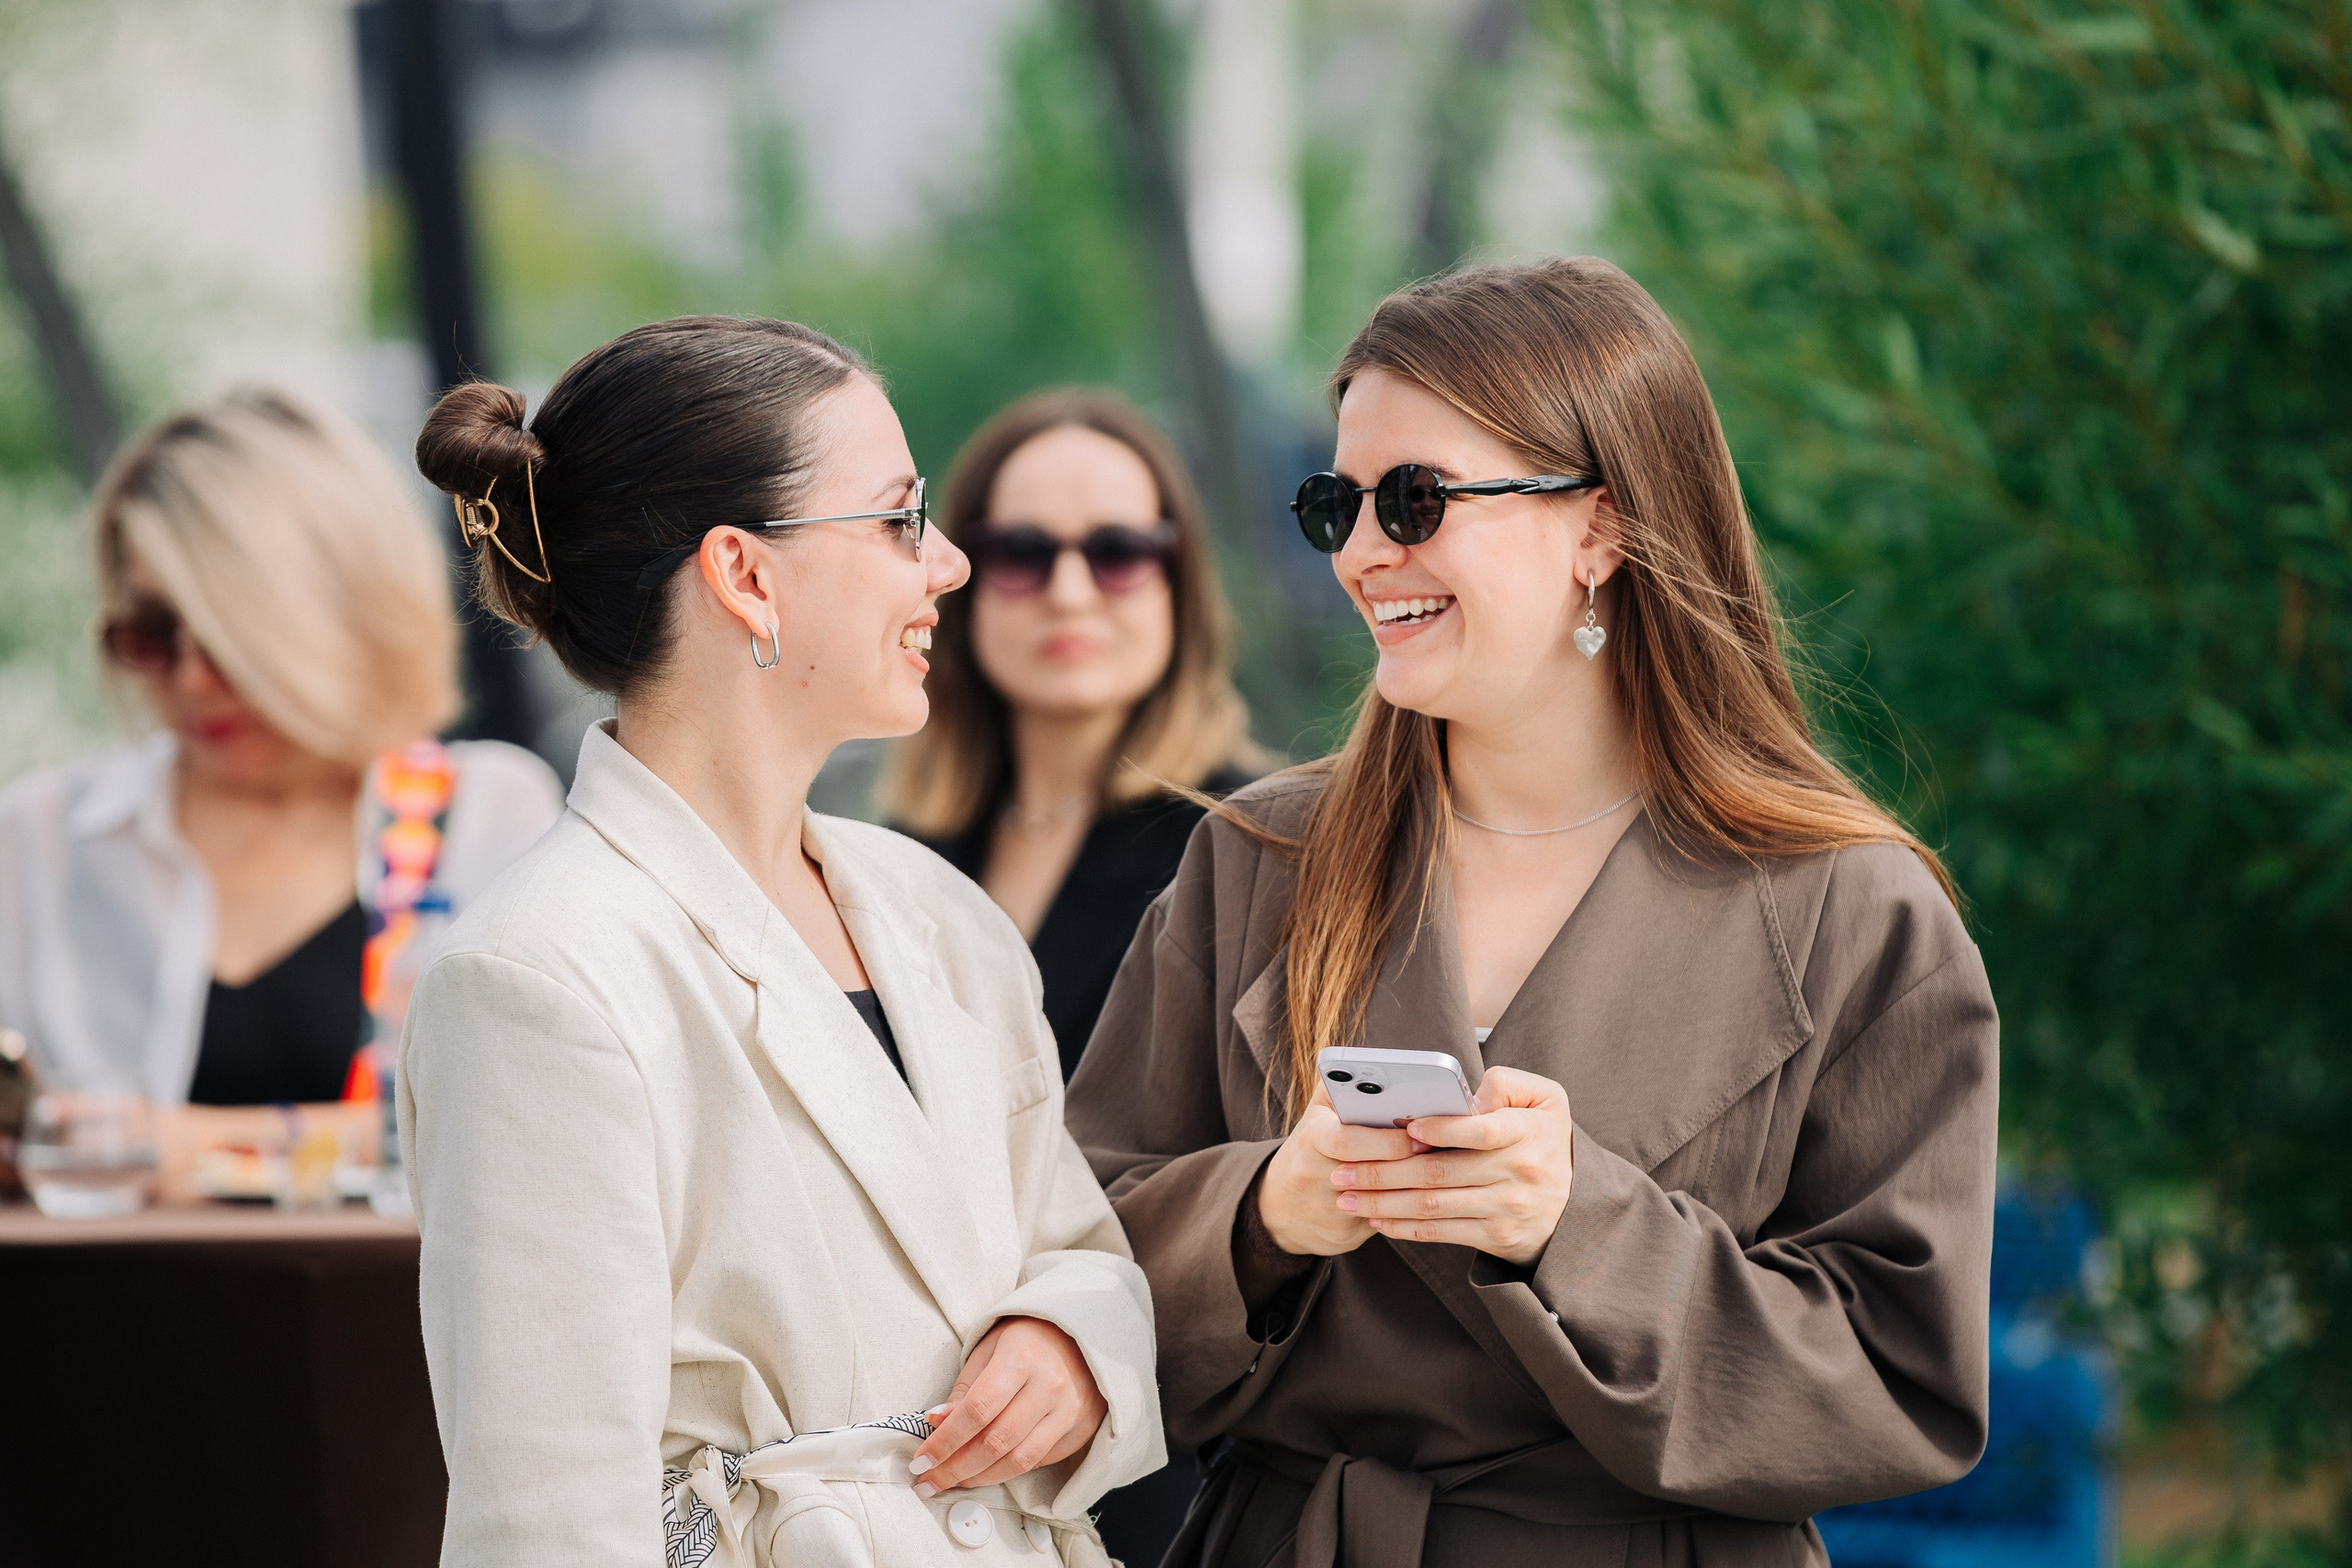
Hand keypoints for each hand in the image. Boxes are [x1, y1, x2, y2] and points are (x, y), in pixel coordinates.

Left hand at [908, 1316, 1106, 1495]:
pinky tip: (989, 1469)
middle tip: (929, 1482)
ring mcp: (1070, 1409)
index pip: (976, 1411)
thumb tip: (936, 1422)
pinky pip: (1040, 1460)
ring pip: (1019, 1461)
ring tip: (955, 1482)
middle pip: (996, 1442)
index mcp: (1021, 1357)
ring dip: (981, 1478)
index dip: (945, 1442)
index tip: (920, 1461)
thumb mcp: (990, 1347)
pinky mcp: (1082, 1427)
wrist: (1085, 1330)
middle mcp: (1050, 1385)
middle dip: (956, 1469)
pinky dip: (1010, 1469)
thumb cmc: (1029, 1337)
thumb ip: (964, 1387)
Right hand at [1256, 1080, 1422, 1256]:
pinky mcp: (1341, 1236)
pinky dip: (1405, 1211)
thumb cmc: (1313, 1147)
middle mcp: (1311, 1175)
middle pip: (1366, 1173)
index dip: (1386, 1139)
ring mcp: (1325, 1209)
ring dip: (1411, 1188)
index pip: (1346, 1140)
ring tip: (1439, 1171)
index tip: (1417, 1130)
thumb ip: (1343, 1085)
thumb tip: (1382, 1063)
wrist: (1280, 1206)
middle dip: (1404, 1162)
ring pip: (1379, 1202)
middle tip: (1434, 1151)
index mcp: (1310, 1137)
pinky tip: (1425, 1199)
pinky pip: (1381, 1223)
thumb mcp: (1319, 1111)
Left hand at [1329, 1066, 1575, 1266]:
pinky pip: (1441, 1232)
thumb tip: (1464, 1097)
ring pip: (1432, 1205)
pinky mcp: (1495, 1236)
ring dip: (1383, 1202)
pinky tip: (1376, 1218)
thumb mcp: (1545, 1100)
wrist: (1576, 1206)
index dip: (1442, 1129)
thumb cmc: (1545, 1140)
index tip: (1404, 1126)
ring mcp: (1506, 1209)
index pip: (1481, 1130)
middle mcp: (1518, 1173)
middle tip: (1342, 1169)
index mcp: (1528, 1133)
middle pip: (1439, 1173)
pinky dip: (1404, 1226)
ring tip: (1346, 1195)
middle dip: (1383, 1171)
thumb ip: (1507, 1083)